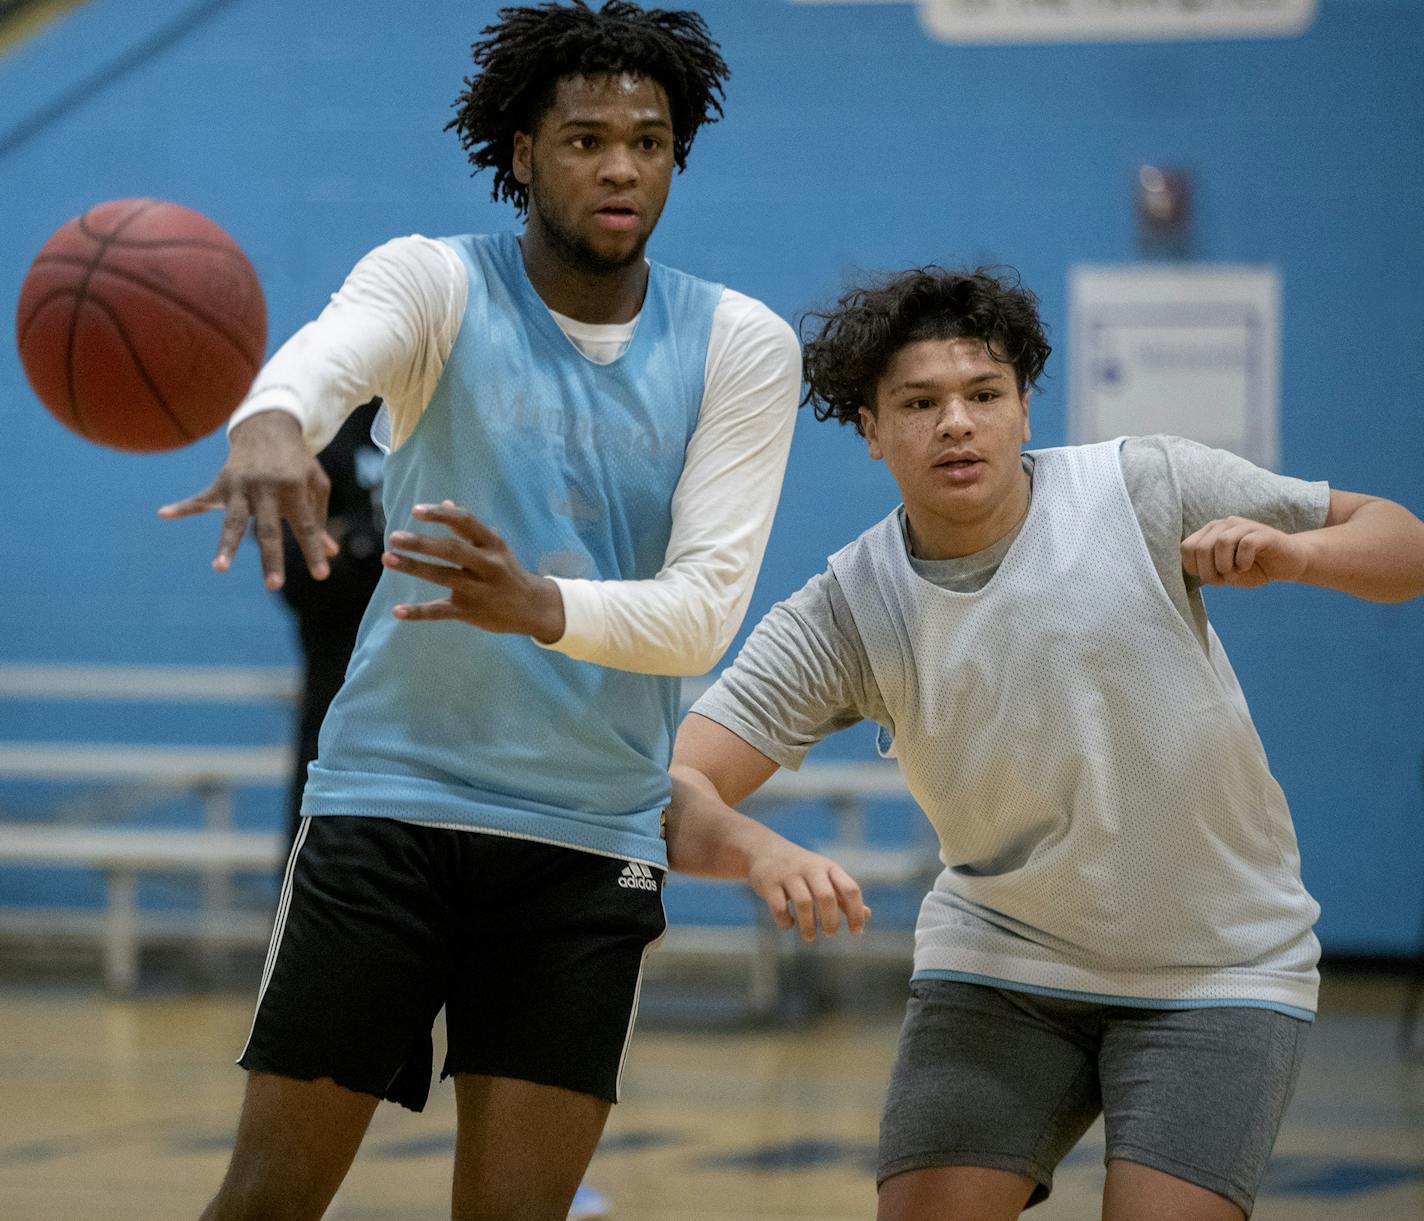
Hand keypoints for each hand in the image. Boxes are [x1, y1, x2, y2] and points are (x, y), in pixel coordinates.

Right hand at [158, 410, 336, 590]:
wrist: (268, 426)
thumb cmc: (297, 462)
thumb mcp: (316, 484)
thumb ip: (318, 518)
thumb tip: (331, 552)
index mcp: (295, 488)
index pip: (306, 526)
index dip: (314, 549)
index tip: (322, 574)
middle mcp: (267, 488)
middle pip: (269, 530)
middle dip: (271, 558)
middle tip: (274, 586)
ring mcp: (241, 486)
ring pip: (233, 520)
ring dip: (227, 545)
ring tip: (220, 568)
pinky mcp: (222, 483)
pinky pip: (200, 498)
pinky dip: (183, 507)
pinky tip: (164, 513)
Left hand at [384, 501, 565, 641]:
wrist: (532, 607)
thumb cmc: (507, 570)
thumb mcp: (494, 545)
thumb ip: (467, 528)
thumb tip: (445, 502)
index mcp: (492, 543)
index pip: (465, 522)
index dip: (441, 515)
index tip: (416, 511)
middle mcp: (487, 564)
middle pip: (452, 550)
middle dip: (421, 543)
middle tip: (394, 537)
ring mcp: (478, 589)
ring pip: (442, 577)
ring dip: (414, 567)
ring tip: (388, 559)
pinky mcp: (469, 611)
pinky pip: (441, 611)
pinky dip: (418, 612)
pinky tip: (397, 611)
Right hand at [748, 841, 869, 942]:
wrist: (764, 849)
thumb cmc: (803, 869)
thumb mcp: (826, 876)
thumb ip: (844, 895)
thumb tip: (867, 914)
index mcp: (829, 868)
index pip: (850, 889)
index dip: (856, 913)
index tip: (856, 932)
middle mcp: (811, 869)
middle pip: (826, 896)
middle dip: (830, 921)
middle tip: (830, 934)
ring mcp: (788, 875)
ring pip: (803, 902)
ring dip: (808, 926)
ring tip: (810, 937)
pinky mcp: (768, 883)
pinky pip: (779, 907)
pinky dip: (785, 921)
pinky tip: (789, 923)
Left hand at [1181, 516, 1310, 588]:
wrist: (1287, 563)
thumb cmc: (1253, 567)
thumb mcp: (1224, 572)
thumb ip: (1207, 569)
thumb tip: (1198, 572)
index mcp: (1211, 532)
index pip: (1187, 547)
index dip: (1194, 568)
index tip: (1210, 579)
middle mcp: (1225, 525)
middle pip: (1201, 547)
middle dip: (1208, 571)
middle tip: (1222, 582)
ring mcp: (1245, 526)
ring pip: (1222, 543)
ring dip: (1224, 566)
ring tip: (1234, 574)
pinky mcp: (1264, 533)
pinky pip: (1246, 544)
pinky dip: (1243, 561)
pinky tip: (1247, 566)